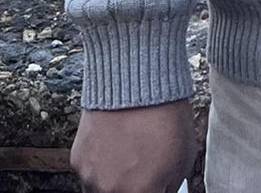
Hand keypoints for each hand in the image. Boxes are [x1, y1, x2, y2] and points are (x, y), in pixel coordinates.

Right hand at [71, 102, 195, 192]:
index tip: (153, 185)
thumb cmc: (165, 115)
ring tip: (127, 159)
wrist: (135, 80)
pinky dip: (100, 166)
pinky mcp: (77, 160)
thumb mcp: (183, 158)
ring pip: (101, 191)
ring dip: (113, 183)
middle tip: (140, 174)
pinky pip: (89, 174)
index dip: (153, 191)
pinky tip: (114, 146)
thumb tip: (162, 191)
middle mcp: (111, 190)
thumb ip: (169, 186)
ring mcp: (91, 176)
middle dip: (133, 188)